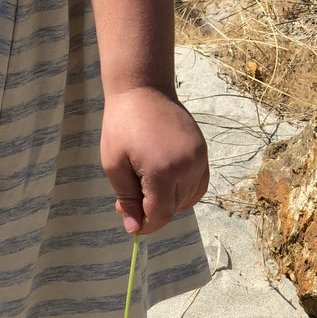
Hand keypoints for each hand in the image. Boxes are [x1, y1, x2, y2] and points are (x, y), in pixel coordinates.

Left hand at [100, 87, 208, 234]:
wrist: (142, 88)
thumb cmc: (121, 124)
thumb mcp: (113, 163)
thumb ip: (126, 199)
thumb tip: (134, 229)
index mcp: (163, 171)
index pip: (160, 214)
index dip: (146, 225)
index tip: (132, 224)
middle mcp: (187, 167)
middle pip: (173, 208)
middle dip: (152, 211)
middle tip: (129, 198)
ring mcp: (199, 158)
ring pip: (188, 199)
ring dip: (168, 201)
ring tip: (144, 185)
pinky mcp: (203, 151)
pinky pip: (198, 184)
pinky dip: (184, 190)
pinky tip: (165, 182)